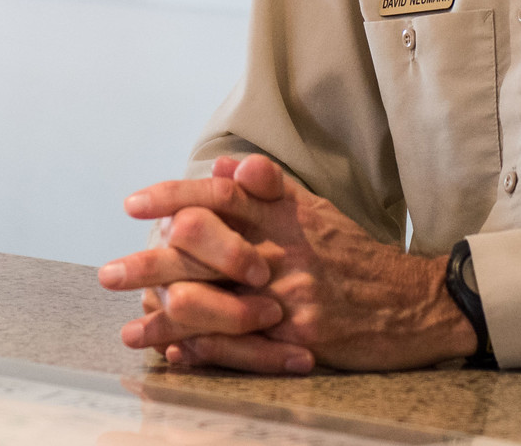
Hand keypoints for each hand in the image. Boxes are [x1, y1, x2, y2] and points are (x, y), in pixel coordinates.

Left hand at [98, 154, 477, 373]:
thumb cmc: (355, 256)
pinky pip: (239, 347)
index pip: (220, 194)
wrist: (412, 302)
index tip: (135, 204)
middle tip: (108, 273)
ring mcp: (289, 296)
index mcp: (283, 214)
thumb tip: (223, 164)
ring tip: (130, 329)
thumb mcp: (316, 210)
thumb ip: (269, 188)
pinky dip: (202, 352)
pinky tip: (174, 356)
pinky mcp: (298, 338)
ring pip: (213, 304)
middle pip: (204, 250)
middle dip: (150, 264)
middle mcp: (282, 250)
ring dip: (165, 321)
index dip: (175, 195)